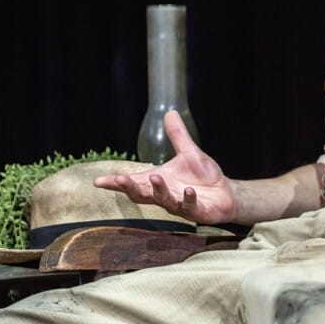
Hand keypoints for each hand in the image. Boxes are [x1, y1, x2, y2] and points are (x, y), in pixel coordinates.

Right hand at [93, 110, 237, 224]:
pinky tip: (188, 191)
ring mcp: (179, 205)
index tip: (98, 182)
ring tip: (156, 177)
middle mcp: (164, 194)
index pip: (134, 182)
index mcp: (158, 181)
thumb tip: (169, 112)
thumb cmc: (203, 176)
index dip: (115, 183)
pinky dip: (187, 199)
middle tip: (120, 180)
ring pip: (163, 200)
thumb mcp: (189, 153)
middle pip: (141, 194)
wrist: (226, 193)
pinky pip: (189, 207)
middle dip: (130, 187)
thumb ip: (177, 136)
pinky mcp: (196, 211)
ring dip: (158, 190)